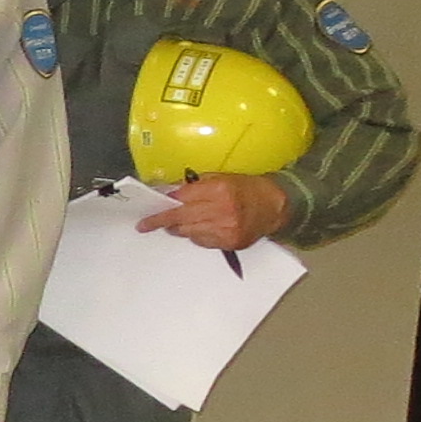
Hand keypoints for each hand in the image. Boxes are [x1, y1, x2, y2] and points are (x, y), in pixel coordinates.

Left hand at [138, 173, 292, 252]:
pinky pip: (201, 241)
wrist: (276, 206)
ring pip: (188, 232)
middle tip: (144, 225)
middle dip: (160, 221)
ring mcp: (225, 229)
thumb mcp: (222, 178)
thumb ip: (196, 186)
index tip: (151, 206)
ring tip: (174, 224)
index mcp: (218, 190)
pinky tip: (201, 228)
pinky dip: (196, 235)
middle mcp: (221, 211)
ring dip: (178, 228)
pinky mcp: (229, 242)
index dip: (165, 202)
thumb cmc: (247, 188)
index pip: (181, 198)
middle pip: (180, 218)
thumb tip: (169, 193)